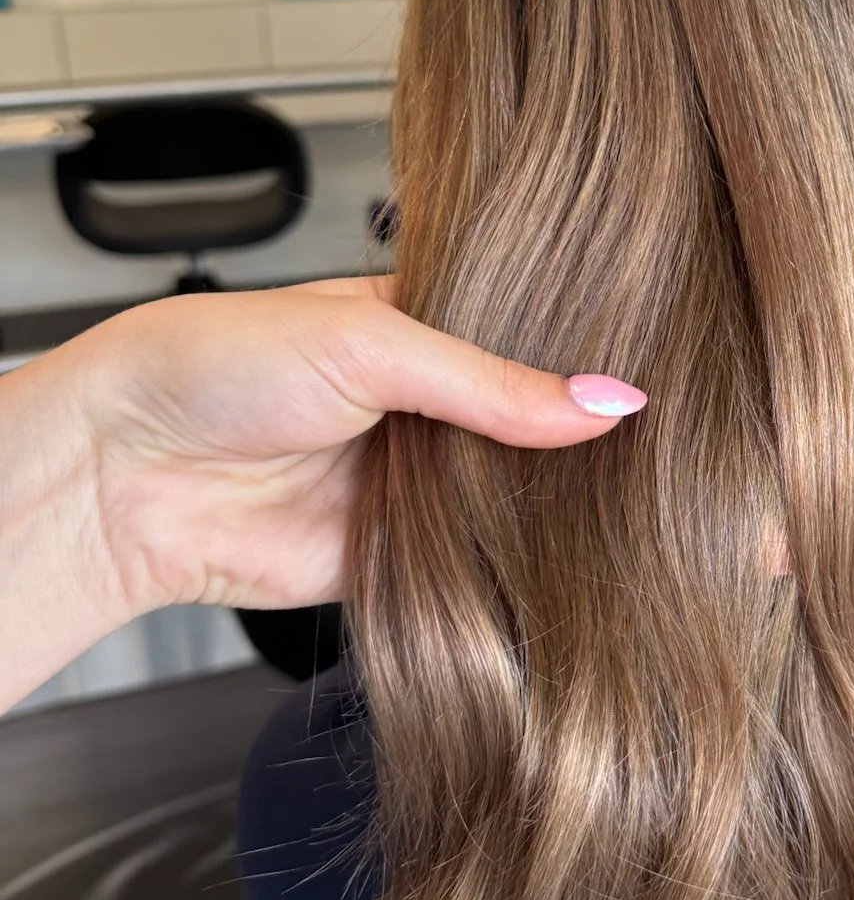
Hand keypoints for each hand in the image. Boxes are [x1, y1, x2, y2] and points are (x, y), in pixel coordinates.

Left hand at [0, 278, 644, 709]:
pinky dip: (522, 575)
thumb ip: (494, 381)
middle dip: (594, 443)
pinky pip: (482, 573)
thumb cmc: (215, 367)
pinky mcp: (404, 564)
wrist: (124, 476)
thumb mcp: (370, 343)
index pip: (539, 338)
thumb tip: (610, 403)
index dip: (598, 354)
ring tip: (661, 508)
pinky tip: (588, 566)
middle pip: (540, 427)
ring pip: (521, 503)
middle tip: (683, 453)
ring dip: (567, 512)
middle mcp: (433, 407)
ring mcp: (422, 486)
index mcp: (429, 324)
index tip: (679, 373)